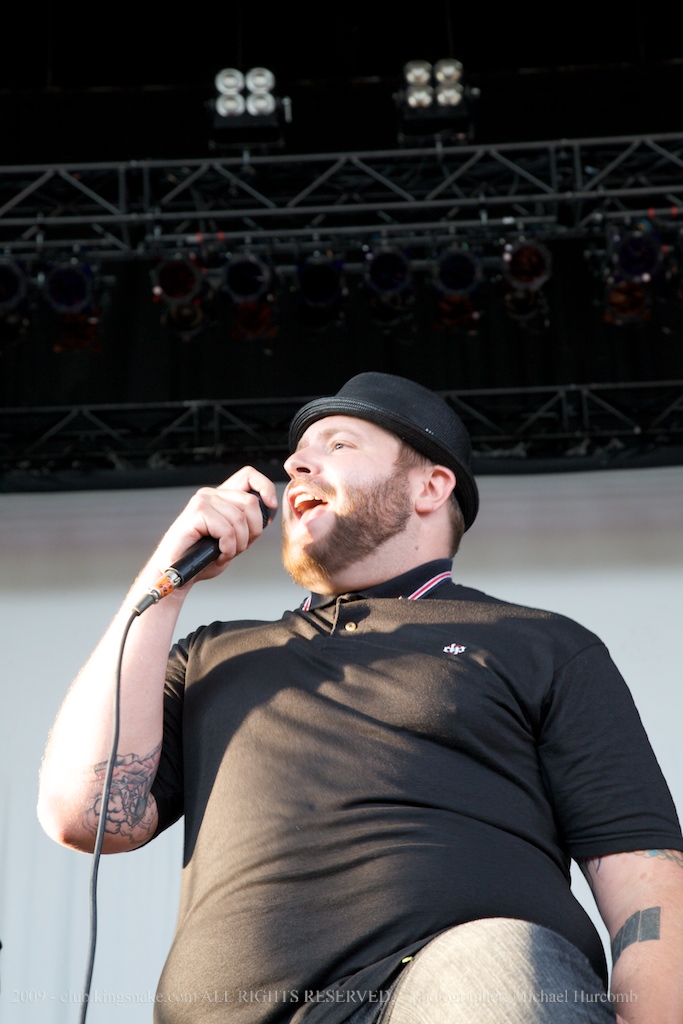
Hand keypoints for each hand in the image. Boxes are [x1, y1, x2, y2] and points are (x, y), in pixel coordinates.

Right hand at [149, 466, 277, 585]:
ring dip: (239, 544)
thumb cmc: (204, 557)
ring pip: (240, 519)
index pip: (249, 476)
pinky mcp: (196, 513)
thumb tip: (268, 510)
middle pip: (251, 502)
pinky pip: (227, 530)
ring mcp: (203, 501)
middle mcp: (211, 494)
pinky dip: (228, 548)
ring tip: (225, 552)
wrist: (179, 572)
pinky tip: (218, 554)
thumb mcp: (235, 537)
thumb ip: (249, 522)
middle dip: (253, 530)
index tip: (270, 508)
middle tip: (239, 546)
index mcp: (221, 496)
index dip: (266, 488)